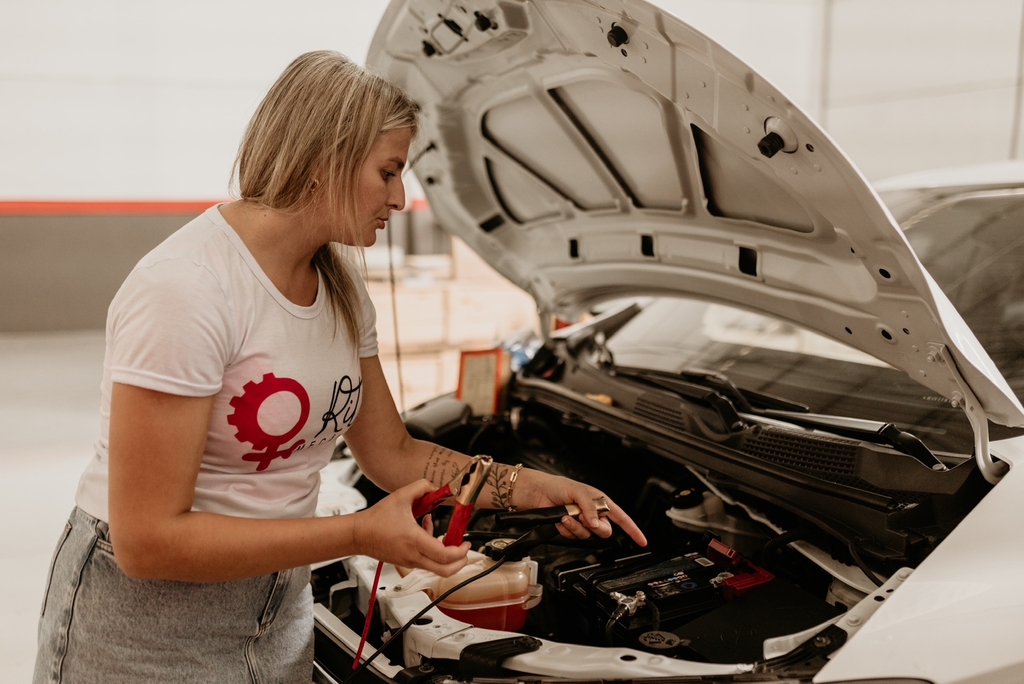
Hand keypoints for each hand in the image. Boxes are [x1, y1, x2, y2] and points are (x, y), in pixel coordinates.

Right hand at [352, 480, 469, 575]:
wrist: (358, 534)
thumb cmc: (376, 520)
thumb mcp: (401, 496)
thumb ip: (421, 487)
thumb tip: (435, 487)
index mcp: (415, 541)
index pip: (445, 556)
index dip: (461, 551)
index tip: (466, 542)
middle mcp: (414, 555)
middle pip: (445, 571)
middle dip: (460, 562)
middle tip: (465, 550)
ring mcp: (409, 561)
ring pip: (436, 567)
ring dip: (445, 554)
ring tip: (442, 536)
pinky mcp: (405, 562)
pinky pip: (425, 561)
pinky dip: (432, 551)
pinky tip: (425, 532)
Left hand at [516, 471, 646, 546]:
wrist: (538, 493)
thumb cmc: (558, 486)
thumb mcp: (578, 492)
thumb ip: (590, 507)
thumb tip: (596, 522)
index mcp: (600, 502)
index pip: (621, 518)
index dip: (633, 530)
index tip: (642, 541)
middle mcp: (593, 513)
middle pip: (605, 531)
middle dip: (595, 527)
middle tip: (583, 517)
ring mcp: (581, 522)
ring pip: (588, 535)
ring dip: (576, 526)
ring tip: (567, 515)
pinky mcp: (569, 529)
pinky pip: (574, 537)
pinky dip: (566, 529)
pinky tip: (561, 519)